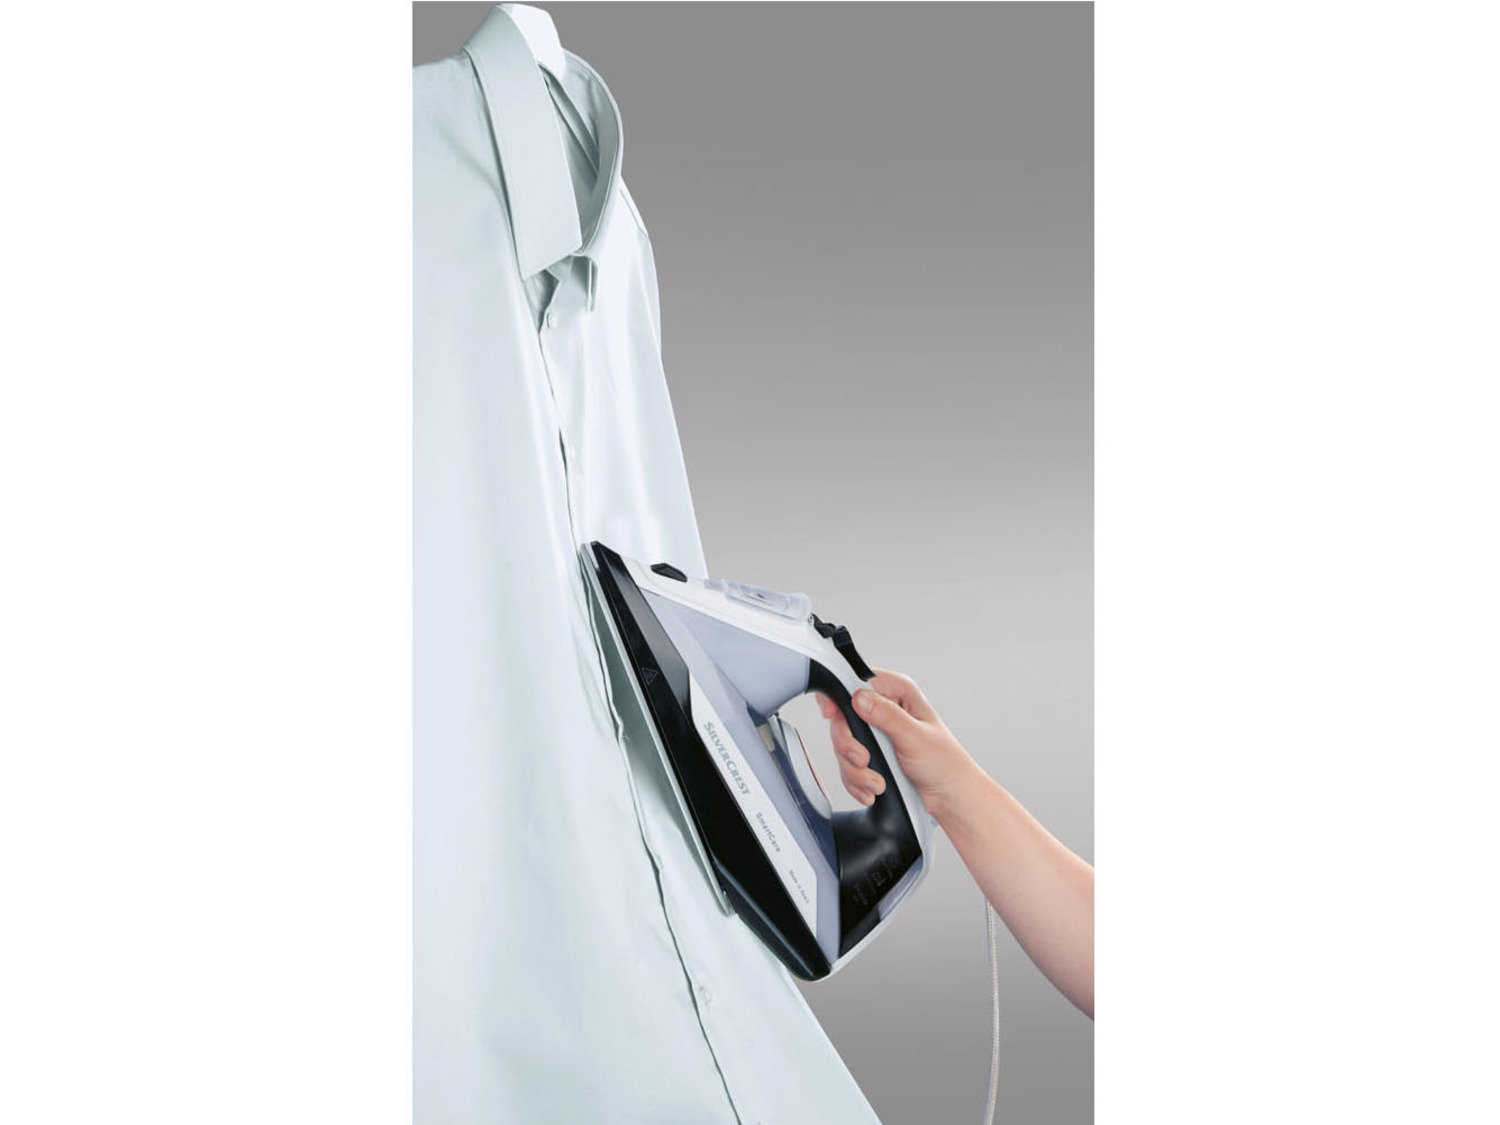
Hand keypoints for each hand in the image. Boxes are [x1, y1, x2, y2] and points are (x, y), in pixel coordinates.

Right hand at [815, 668, 981, 814]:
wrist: (949, 797)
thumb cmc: (944, 763)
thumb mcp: (915, 736)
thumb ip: (886, 716)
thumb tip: (859, 699)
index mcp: (897, 693)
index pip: (856, 682)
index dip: (838, 697)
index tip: (831, 715)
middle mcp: (883, 710)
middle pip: (842, 719)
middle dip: (849, 746)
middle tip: (863, 760)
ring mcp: (875, 735)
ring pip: (842, 747)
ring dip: (856, 771)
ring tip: (877, 783)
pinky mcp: (871, 756)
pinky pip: (848, 767)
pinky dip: (857, 783)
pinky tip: (873, 790)